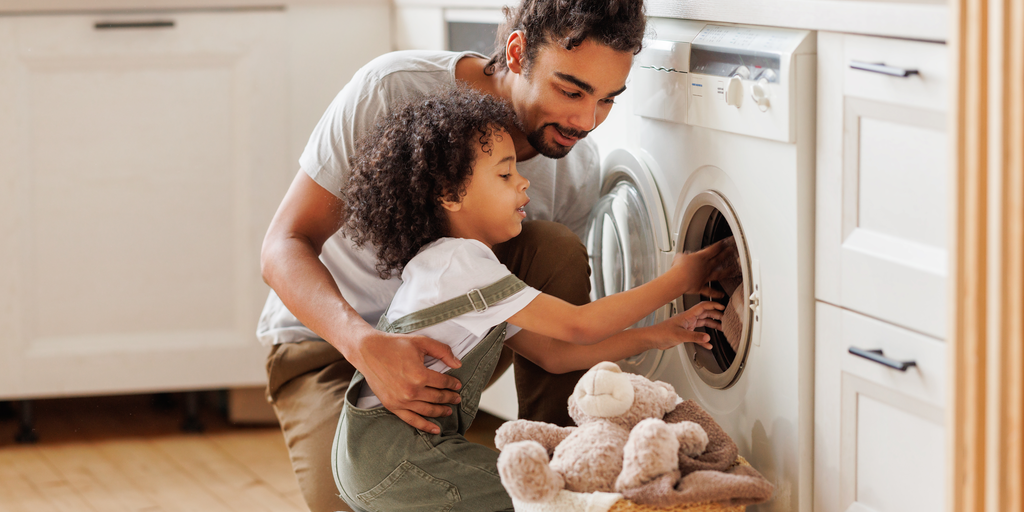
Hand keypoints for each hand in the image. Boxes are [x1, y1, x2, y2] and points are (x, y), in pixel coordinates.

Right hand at [347, 327, 463, 433]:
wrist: (368, 351)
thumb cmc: (395, 345)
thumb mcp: (421, 342)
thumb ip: (442, 351)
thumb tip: (458, 364)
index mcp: (420, 374)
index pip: (443, 383)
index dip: (453, 384)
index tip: (458, 384)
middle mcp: (411, 391)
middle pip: (438, 398)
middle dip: (450, 398)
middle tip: (457, 398)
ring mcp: (401, 401)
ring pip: (428, 410)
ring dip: (441, 411)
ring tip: (449, 410)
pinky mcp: (392, 406)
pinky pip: (412, 420)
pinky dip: (425, 426)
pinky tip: (436, 430)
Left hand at [641, 301, 723, 350]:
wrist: (653, 339)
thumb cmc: (662, 333)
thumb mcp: (680, 335)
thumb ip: (695, 336)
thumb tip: (708, 338)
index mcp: (688, 316)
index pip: (703, 307)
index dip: (714, 306)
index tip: (723, 307)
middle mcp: (689, 319)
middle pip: (705, 314)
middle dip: (716, 315)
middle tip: (725, 319)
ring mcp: (687, 326)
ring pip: (703, 323)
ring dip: (712, 326)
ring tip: (721, 329)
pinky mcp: (685, 333)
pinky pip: (698, 335)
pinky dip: (704, 339)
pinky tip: (708, 344)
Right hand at [671, 237, 740, 296]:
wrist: (679, 279)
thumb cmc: (679, 267)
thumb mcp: (680, 256)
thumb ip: (683, 256)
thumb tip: (683, 256)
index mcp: (701, 257)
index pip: (713, 249)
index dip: (719, 245)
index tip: (723, 243)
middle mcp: (706, 267)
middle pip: (718, 259)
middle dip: (725, 254)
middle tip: (731, 251)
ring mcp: (705, 277)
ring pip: (719, 274)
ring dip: (726, 272)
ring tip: (732, 270)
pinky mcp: (701, 286)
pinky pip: (710, 291)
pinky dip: (716, 293)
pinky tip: (721, 295)